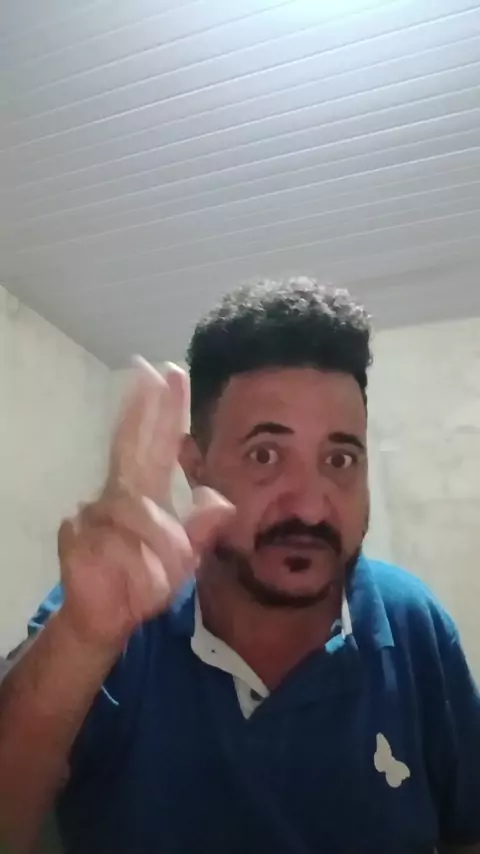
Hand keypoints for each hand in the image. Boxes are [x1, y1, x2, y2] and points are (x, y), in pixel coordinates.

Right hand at [57, 358, 232, 651]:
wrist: (108, 617)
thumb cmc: (146, 579)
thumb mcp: (184, 558)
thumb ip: (202, 529)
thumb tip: (221, 501)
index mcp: (147, 491)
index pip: (159, 444)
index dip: (164, 410)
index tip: (169, 371)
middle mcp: (119, 492)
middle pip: (131, 444)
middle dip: (143, 408)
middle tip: (150, 369)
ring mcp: (94, 511)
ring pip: (139, 513)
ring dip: (160, 547)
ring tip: (164, 577)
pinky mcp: (76, 534)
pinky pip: (116, 544)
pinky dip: (134, 569)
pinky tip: (129, 580)